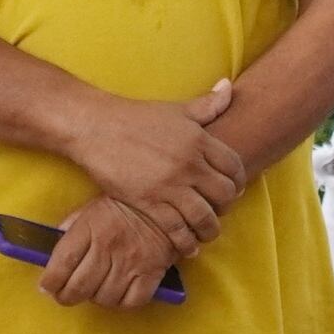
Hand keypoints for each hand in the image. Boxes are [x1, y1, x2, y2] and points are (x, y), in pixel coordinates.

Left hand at [44, 197, 180, 307]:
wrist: (168, 200)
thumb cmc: (125, 204)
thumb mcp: (92, 207)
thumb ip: (72, 228)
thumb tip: (53, 253)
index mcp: (90, 227)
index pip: (62, 264)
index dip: (50, 282)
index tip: (47, 287)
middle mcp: (108, 247)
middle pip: (79, 287)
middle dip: (66, 297)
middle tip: (65, 296)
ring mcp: (131, 262)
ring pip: (104, 298)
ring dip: (95, 298)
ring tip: (94, 290)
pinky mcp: (152, 273)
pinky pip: (131, 302)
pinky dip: (121, 303)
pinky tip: (117, 293)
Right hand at [66, 82, 242, 252]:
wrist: (96, 128)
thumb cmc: (136, 117)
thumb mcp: (176, 109)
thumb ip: (207, 104)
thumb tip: (228, 87)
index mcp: (199, 139)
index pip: (234, 166)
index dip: (238, 181)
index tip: (232, 188)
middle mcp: (189, 164)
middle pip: (225, 194)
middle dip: (226, 206)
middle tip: (218, 210)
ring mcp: (170, 185)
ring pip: (205, 217)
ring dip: (210, 230)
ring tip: (206, 232)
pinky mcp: (149, 203)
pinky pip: (177, 230)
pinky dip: (187, 242)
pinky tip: (189, 246)